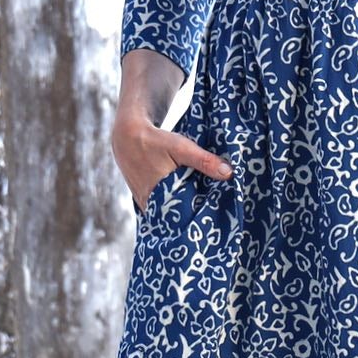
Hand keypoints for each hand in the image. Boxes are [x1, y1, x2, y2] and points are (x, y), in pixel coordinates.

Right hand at [112, 110, 232, 213]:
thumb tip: (229, 174)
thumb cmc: (155, 142)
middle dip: (194, 217)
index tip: (218, 219)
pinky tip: (189, 204)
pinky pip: (162, 209)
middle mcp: (151, 203)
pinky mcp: (144, 201)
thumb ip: (204, 161)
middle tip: (215, 219)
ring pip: (169, 214)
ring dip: (184, 212)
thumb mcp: (181, 147)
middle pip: (178, 217)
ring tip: (205, 214)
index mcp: (160, 195)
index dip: (201, 218)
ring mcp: (146, 204)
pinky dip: (174, 207)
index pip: (185, 216)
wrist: (127, 138)